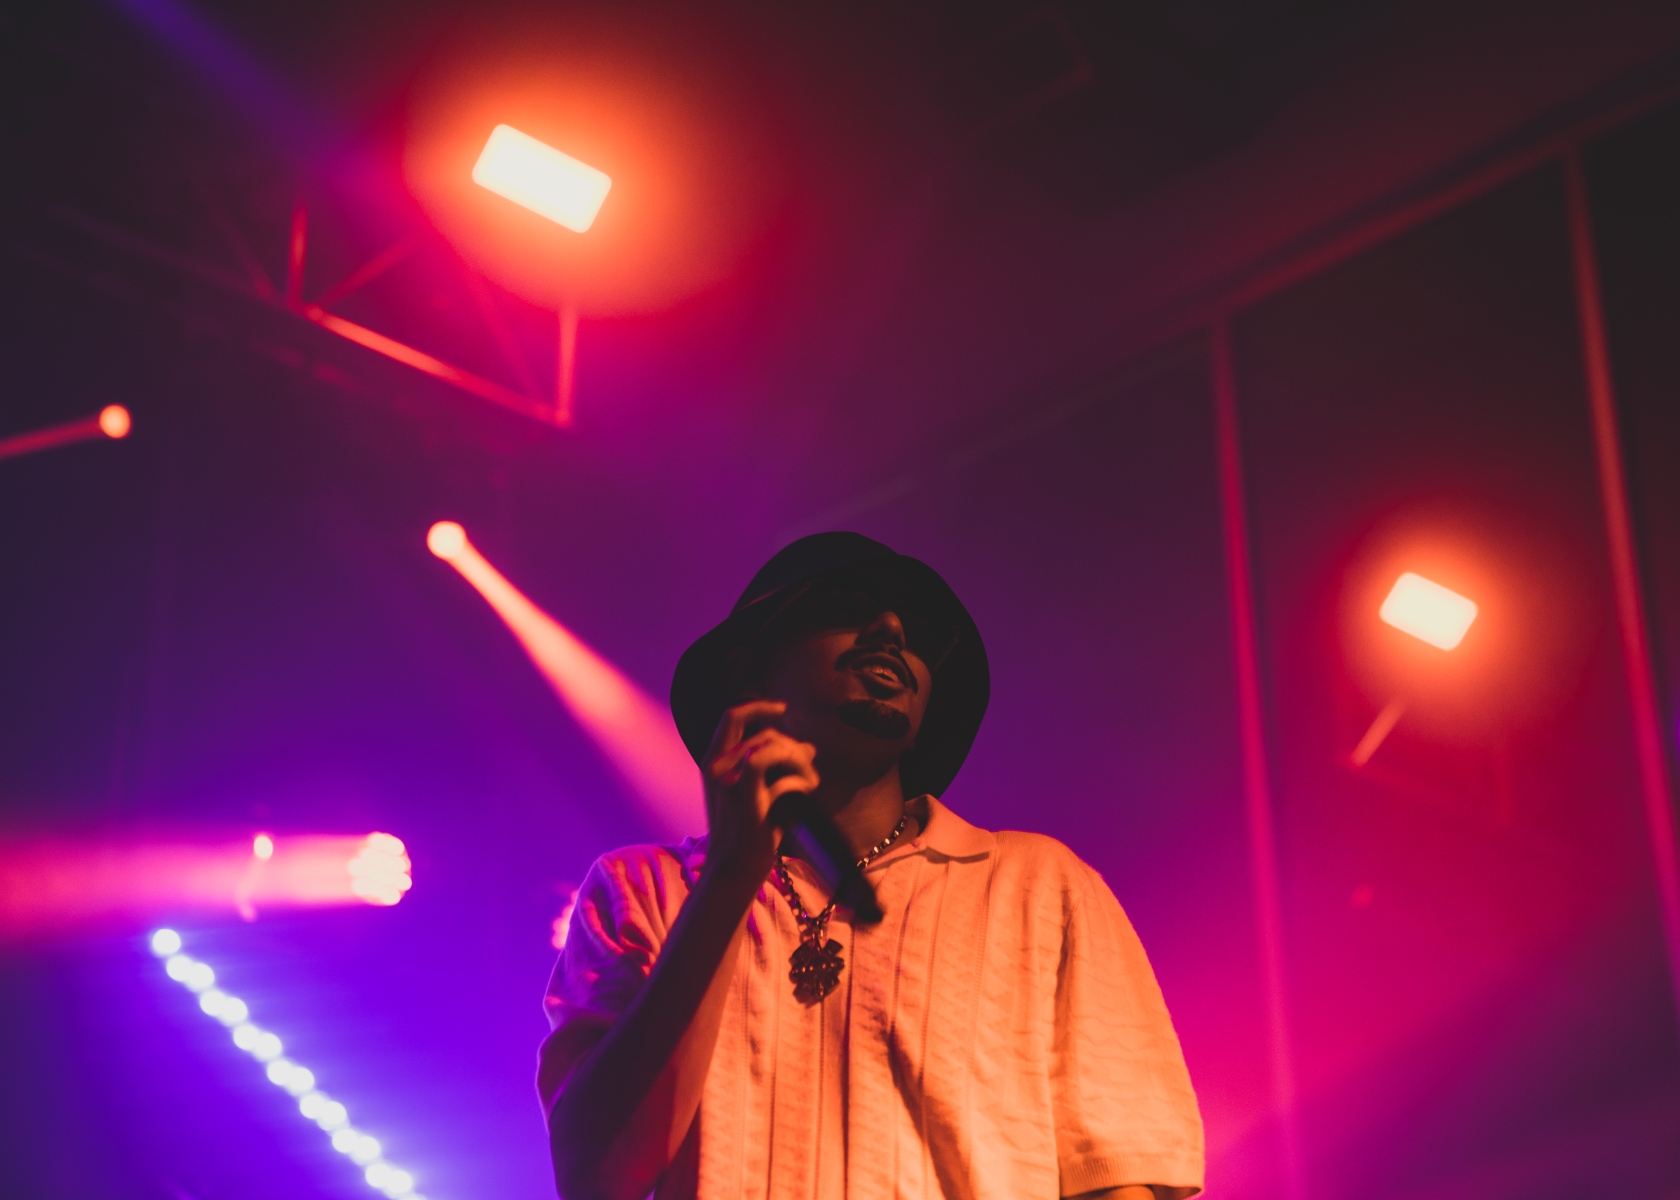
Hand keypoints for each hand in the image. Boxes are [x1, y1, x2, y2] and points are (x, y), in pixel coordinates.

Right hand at [700, 700, 818, 881]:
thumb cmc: (747, 832)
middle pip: (763, 733)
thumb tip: (810, 746)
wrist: (732, 870)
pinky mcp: (747, 801)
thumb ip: (774, 768)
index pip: (731, 717)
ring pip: (772, 747)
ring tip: (812, 778)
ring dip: (800, 759)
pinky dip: (799, 776)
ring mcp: (730, 784)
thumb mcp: (755, 794)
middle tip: (808, 764)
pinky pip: (779, 775)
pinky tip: (808, 788)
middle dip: (793, 745)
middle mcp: (717, 769)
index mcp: (713, 763)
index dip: (759, 707)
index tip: (783, 709)